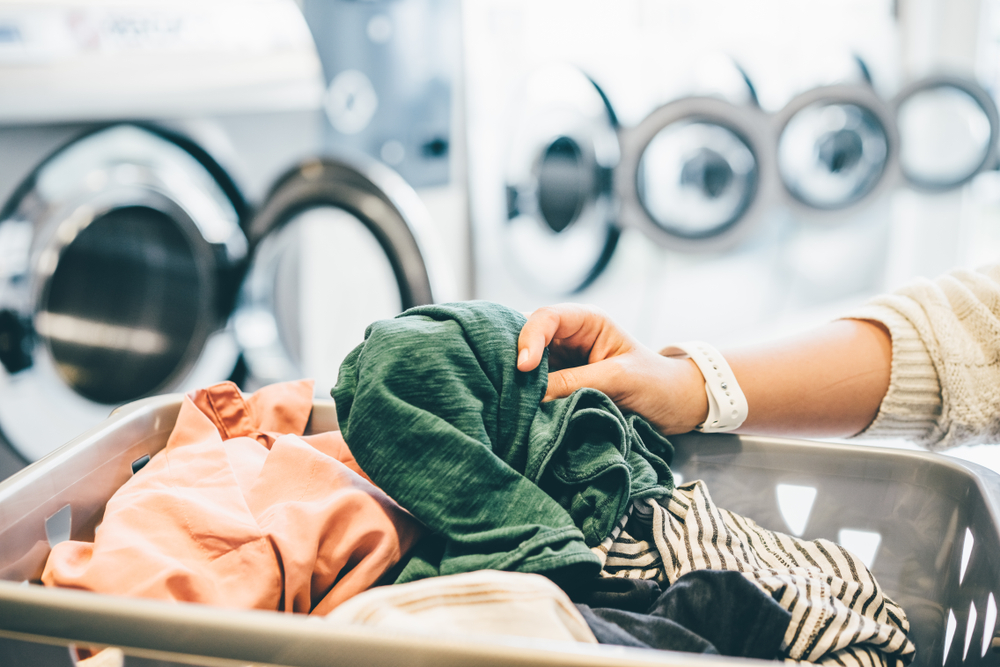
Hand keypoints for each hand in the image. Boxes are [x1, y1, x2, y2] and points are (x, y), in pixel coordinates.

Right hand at [516, 304, 708, 434]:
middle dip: (514, 357)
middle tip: (505, 382)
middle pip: (527, 338)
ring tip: (506, 397)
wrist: (674, 407)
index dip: (530, 338)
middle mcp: (568, 338)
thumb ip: (578, 383)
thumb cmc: (656, 383)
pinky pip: (533, 387)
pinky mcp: (557, 386)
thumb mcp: (620, 380)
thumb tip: (534, 396)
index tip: (524, 367)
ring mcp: (560, 363)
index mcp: (587, 322)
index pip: (547, 318)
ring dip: (516, 380)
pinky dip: (523, 396)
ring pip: (525, 365)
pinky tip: (516, 407)